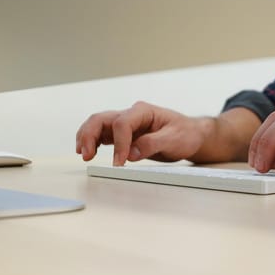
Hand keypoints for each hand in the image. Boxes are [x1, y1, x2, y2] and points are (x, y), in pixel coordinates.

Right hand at [76, 101, 206, 165]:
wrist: (191, 135)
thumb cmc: (185, 134)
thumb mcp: (175, 139)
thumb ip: (153, 144)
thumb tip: (131, 153)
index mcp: (143, 111)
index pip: (122, 123)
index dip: (119, 144)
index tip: (119, 163)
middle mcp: (132, 114)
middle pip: (102, 119)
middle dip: (90, 135)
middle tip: (86, 155)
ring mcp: (126, 124)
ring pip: (98, 125)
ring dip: (87, 137)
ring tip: (83, 154)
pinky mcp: (124, 135)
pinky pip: (103, 134)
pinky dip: (92, 142)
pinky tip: (88, 152)